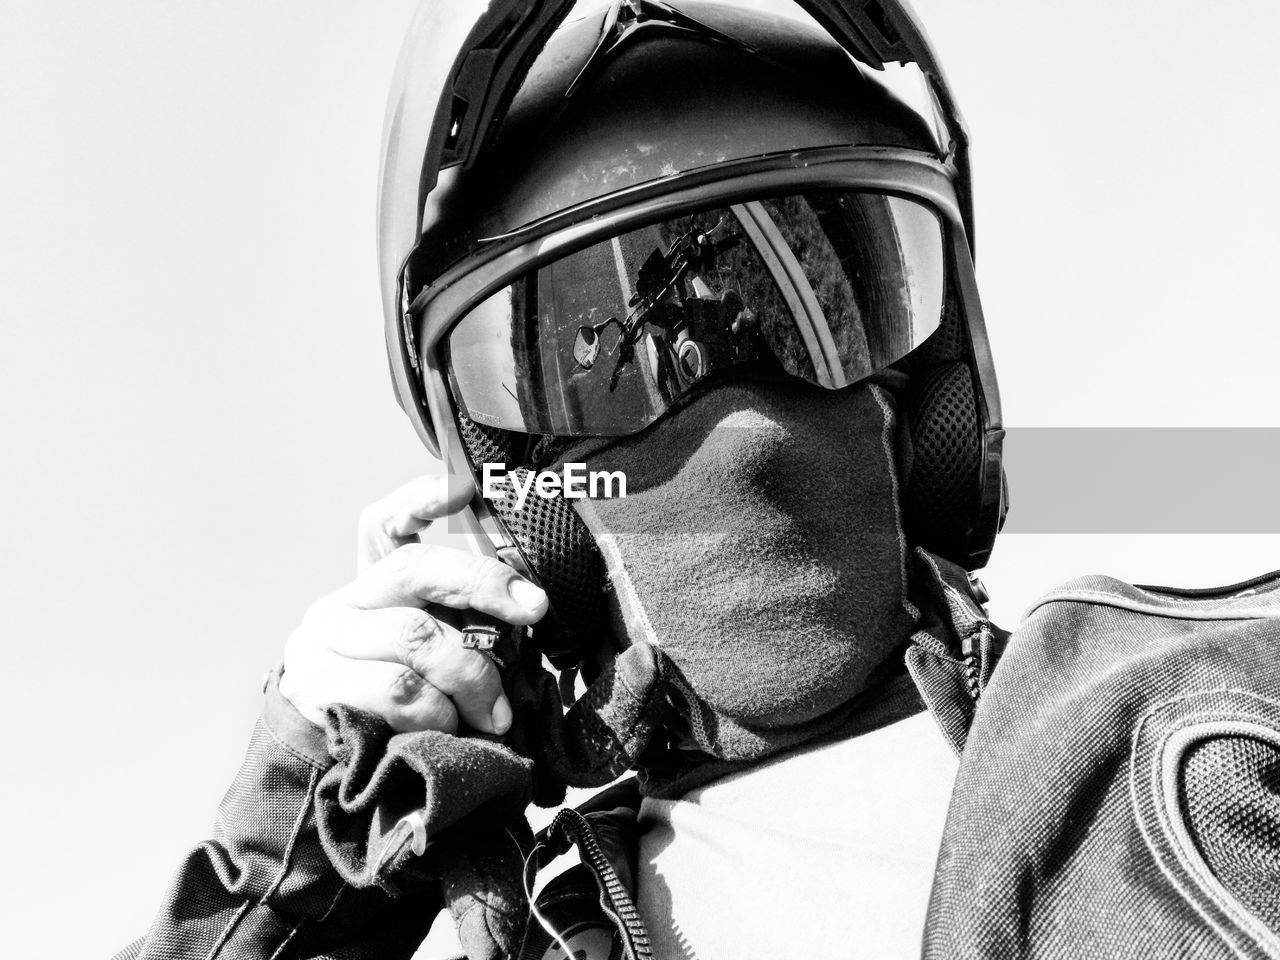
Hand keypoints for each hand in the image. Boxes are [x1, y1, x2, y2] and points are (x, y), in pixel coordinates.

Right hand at [280, 476, 547, 734]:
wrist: (334, 766)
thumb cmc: (404, 709)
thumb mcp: (437, 660)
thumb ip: (466, 624)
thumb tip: (529, 605)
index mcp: (374, 587)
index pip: (386, 522)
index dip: (421, 498)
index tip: (466, 487)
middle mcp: (344, 602)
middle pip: (414, 567)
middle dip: (485, 582)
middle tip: (534, 609)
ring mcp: (323, 640)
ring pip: (415, 637)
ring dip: (471, 679)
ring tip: (493, 715)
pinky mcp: (316, 685)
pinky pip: (397, 689)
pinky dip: (438, 713)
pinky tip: (450, 729)